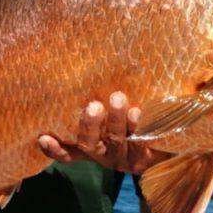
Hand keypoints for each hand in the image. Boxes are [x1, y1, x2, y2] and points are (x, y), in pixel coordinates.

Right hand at [39, 92, 167, 174]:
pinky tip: (136, 112)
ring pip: (114, 140)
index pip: (68, 152)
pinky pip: (139, 143)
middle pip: (88, 144)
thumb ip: (99, 94)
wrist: (170, 140)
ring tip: (118, 98)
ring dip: (115, 120)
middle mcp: (103, 153)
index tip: (43, 136)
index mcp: (91, 146)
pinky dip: (135, 126)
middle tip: (93, 106)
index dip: (54, 148)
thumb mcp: (113, 110)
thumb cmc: (132, 116)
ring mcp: (123, 157)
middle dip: (89, 125)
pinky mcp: (144, 158)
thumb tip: (82, 54)